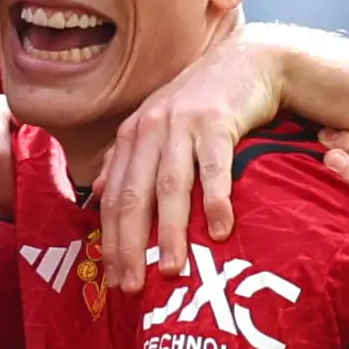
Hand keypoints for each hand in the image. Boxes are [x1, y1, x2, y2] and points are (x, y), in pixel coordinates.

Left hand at [99, 31, 290, 285]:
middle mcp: (149, 129)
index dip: (111, 241)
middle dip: (131, 245)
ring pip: (170, 186)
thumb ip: (127, 159)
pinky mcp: (216, 119)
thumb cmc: (203, 103)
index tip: (112, 279)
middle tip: (133, 286)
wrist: (249, 62)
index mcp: (131, 137)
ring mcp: (181, 123)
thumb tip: (99, 193)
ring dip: (169, 230)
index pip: (113, 198)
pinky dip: (214, 198)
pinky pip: (213, 165)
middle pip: (134, 196)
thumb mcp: (157, 126)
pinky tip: (218, 229)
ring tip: (172, 268)